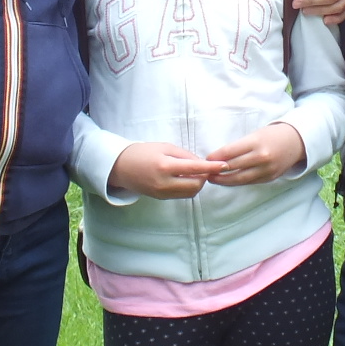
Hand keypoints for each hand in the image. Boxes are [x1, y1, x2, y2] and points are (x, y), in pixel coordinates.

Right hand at [108, 142, 225, 198]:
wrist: (120, 167)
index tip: (224, 165)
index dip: (211, 168)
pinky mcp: (161, 198)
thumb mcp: (164, 147)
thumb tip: (202, 164)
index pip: (194, 169)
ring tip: (194, 173)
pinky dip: (188, 188)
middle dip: (205, 177)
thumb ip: (184, 155)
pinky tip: (185, 178)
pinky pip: (182, 195)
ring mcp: (163, 193)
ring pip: (190, 193)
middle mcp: (165, 183)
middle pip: (196, 186)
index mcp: (165, 166)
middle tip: (205, 168)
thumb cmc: (143, 152)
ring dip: (197, 183)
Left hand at [206, 122, 305, 185]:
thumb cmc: (272, 135)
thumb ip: (239, 147)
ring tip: (213, 179)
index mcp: (256, 143)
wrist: (296, 142)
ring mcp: (266, 170)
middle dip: (217, 171)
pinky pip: (249, 182)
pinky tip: (228, 181)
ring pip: (240, 179)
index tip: (206, 159)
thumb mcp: (255, 135)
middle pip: (233, 167)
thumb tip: (218, 157)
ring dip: (224, 180)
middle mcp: (261, 157)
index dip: (216, 157)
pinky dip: (237, 182)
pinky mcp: (269, 178)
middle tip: (205, 172)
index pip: (230, 152)